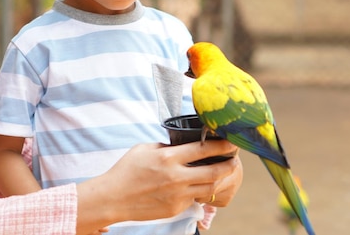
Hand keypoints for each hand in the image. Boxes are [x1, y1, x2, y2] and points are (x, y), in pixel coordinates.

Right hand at [76, 140, 241, 233]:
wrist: (114, 197)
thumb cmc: (127, 170)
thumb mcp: (145, 148)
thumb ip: (166, 146)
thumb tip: (183, 145)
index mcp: (168, 157)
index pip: (203, 149)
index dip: (221, 144)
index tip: (230, 140)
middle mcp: (176, 177)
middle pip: (214, 171)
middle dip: (229, 164)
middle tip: (235, 158)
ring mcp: (177, 195)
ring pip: (209, 187)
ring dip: (221, 179)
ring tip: (225, 171)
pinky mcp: (175, 208)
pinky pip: (194, 198)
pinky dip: (200, 190)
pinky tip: (201, 184)